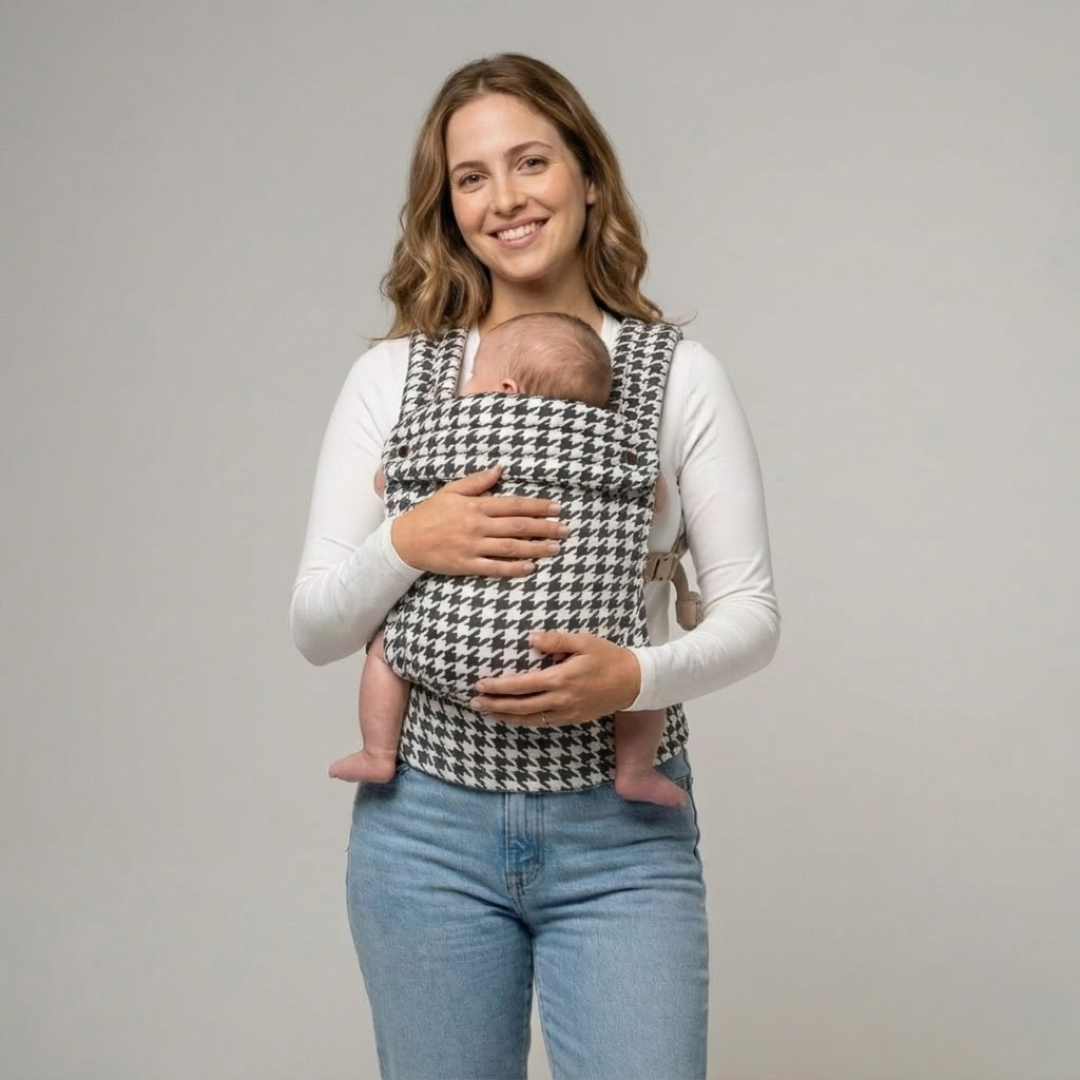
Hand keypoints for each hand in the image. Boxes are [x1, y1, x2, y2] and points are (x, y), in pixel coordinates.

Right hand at [391, 466, 567, 576]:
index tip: (557, 508)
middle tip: (565, 530)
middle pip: (518, 526)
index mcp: (476, 506)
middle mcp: (478, 525)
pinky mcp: (467, 564)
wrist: (406, 540)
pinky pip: (494, 567)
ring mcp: (473, 546)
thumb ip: (477, 481)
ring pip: (511, 547)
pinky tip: (530, 568)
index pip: (514, 505)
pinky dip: (513, 568)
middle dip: (545, 528)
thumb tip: (500, 469)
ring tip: (556, 549)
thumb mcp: (451, 491)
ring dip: (536, 548)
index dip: (537, 506)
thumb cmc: (429, 513)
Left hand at [470, 630, 641, 724]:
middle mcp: (561, 699)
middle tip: (474, 702)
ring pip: (529, 719)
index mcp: (561, 679)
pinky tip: (513, 717)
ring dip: (505, 716)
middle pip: (520, 706)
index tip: (481, 683)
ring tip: (487, 712)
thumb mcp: (583, 641)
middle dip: (495, 705)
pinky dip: (524, 721)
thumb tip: (529, 639)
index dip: (499, 687)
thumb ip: (555, 640)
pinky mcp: (572, 719)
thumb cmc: (608, 657)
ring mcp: (566, 712)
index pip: (522, 685)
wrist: (634, 682)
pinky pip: (542, 722)